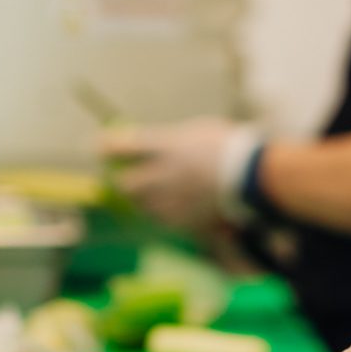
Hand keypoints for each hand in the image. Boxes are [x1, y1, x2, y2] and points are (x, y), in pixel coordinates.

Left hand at [101, 120, 261, 227]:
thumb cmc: (229, 145)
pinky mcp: (184, 219)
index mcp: (165, 147)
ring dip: (143, 198)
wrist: (254, 176)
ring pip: (143, 205)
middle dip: (124, 180)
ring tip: (154, 192)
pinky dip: (163, 213)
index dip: (105, 147)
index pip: (122, 147)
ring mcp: (172, 199)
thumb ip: (171, 141)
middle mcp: (162, 175)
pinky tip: (172, 207)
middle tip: (127, 176)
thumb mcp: (197, 132)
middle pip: (126, 183)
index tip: (96, 146)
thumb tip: (153, 146)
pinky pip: (163, 219)